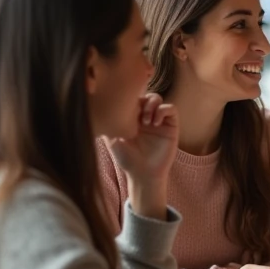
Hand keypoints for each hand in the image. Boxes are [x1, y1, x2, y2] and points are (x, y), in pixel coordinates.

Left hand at [106, 94, 177, 217]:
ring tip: (145, 121)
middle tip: (136, 115)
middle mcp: (146, 116)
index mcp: (133, 117)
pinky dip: (162, 111)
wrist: (142, 174)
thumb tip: (97, 107)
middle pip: (145, 94)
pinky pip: (171, 108)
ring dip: (151, 105)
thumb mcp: (111, 138)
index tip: (123, 109)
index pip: (133, 98)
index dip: (129, 98)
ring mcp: (159, 120)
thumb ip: (108, 122)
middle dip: (141, 101)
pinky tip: (154, 123)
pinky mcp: (171, 126)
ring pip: (158, 99)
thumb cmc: (126, 159)